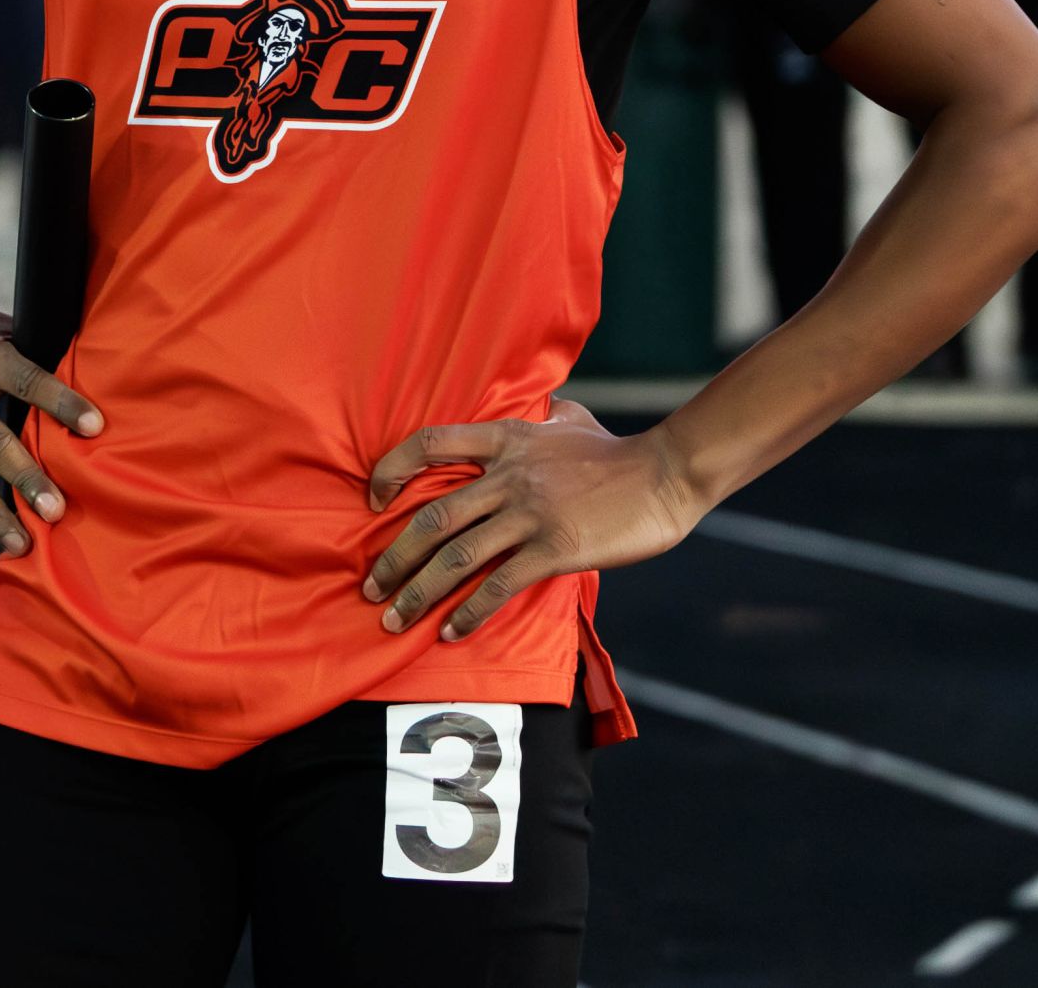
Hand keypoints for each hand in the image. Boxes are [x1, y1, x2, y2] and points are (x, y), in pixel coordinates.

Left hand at [360, 398, 704, 640]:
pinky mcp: (554, 548)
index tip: (372, 499)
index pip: (429, 444)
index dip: (392, 470)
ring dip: (419, 593)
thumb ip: (537, 417)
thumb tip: (534, 408)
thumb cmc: (615, 450)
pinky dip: (470, 612)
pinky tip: (452, 631)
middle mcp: (507, 476)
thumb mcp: (566, 418)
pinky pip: (499, 584)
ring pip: (456, 557)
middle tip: (372, 587)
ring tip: (396, 618)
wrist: (665, 474)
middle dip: (394, 559)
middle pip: (432, 518)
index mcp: (504, 439)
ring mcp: (529, 513)